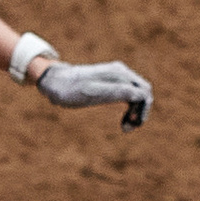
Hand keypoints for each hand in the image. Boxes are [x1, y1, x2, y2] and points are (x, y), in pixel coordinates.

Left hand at [37, 59, 152, 127]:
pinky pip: (129, 93)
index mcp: (119, 75)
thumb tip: (140, 95)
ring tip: (125, 126)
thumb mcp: (92, 93)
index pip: (144, 93)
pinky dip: (129, 106)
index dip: (142, 111)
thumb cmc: (71, 90)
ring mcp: (117, 75)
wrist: (55, 82)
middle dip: (141, 111)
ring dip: (136, 110)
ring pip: (138, 93)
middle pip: (144, 92)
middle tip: (127, 128)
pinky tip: (121, 118)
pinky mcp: (111, 80)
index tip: (129, 126)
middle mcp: (121, 72)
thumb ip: (116, 92)